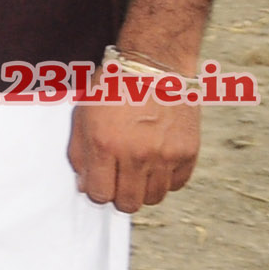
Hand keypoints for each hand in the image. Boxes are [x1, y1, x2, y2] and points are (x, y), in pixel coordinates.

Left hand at [69, 97, 198, 212]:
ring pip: (154, 198)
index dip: (97, 192)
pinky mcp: (188, 152)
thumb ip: (79, 155)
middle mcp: (136, 154)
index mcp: (104, 144)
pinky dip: (166, 179)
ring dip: (143, 189)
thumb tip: (85, 186)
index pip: (100, 194)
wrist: (153, 66)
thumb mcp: (82, 116)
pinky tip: (157, 162)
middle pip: (128, 203)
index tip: (98, 183)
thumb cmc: (112, 88)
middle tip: (117, 180)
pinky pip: (176, 184)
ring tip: (137, 169)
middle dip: (119, 196)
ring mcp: (165, 155)